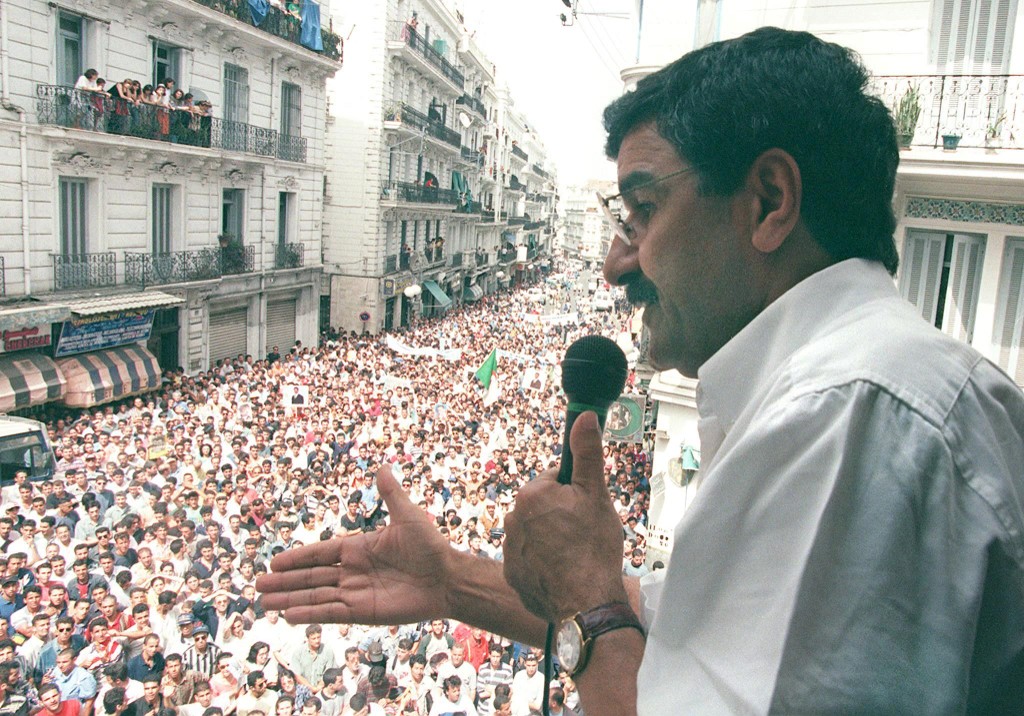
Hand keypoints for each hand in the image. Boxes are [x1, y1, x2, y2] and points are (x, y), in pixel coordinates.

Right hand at [257, 463, 453, 624]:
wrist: (447, 578)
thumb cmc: (430, 546)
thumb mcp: (408, 516)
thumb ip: (391, 495)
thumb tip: (382, 466)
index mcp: (359, 548)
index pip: (320, 553)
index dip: (297, 557)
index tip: (275, 562)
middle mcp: (353, 571)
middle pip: (312, 576)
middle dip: (285, 581)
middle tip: (258, 585)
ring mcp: (357, 593)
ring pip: (316, 595)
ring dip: (290, 598)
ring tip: (264, 603)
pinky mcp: (363, 612)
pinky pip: (331, 612)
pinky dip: (310, 613)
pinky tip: (289, 615)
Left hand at [503, 412, 626, 621]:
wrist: (586, 604)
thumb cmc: (593, 548)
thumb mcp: (596, 495)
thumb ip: (587, 453)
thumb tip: (584, 416)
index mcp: (531, 495)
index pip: (554, 481)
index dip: (575, 493)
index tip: (585, 510)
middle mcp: (513, 519)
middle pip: (544, 507)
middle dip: (562, 516)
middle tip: (583, 534)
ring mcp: (510, 549)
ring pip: (537, 533)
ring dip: (553, 539)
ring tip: (575, 556)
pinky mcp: (512, 575)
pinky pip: (530, 559)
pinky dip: (544, 564)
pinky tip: (563, 572)